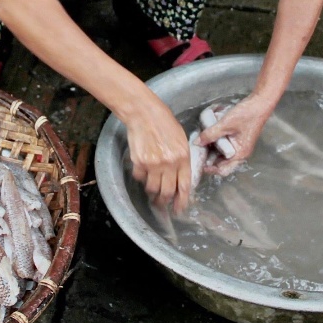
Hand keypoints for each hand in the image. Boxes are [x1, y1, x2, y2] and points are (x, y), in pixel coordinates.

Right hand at [122, 94, 191, 213]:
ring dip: (152, 191)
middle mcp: (169, 163)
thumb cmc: (164, 123)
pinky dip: (141, 178)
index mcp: (183, 157)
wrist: (144, 113)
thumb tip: (180, 179)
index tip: (179, 209)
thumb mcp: (181, 140)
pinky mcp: (139, 162)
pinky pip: (139, 178)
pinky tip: (142, 172)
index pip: (184, 186)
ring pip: (152, 188)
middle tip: (162, 204)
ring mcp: (153, 163)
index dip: (182, 201)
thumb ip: (182, 159)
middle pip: (167, 192)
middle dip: (164, 201)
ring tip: (151, 189)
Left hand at [197, 94, 273, 174]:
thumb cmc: (245, 115)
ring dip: (212, 152)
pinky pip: (225, 147)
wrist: (259, 104)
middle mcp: (240, 153)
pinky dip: (216, 145)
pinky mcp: (238, 140)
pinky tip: (209, 137)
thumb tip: (196, 143)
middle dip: (209, 160)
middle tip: (197, 152)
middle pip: (222, 164)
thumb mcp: (225, 124)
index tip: (198, 162)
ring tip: (201, 144)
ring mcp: (239, 147)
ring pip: (222, 155)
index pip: (223, 170)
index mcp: (239, 154)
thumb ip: (210, 134)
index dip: (210, 169)